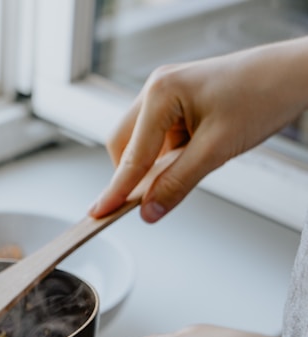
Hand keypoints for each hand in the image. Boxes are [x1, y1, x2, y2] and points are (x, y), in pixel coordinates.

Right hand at [91, 37, 307, 222]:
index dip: (116, 189)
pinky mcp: (177, 104)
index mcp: (161, 93)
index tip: (99, 212)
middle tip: (143, 201)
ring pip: (139, 143)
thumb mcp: (217, 150)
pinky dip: (166, 156)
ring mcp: (165, 95)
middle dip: (132, 175)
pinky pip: (157, 138)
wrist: (296, 74)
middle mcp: (157, 89)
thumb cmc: (263, 95)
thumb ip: (177, 183)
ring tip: (187, 170)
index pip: (131, 155)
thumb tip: (149, 210)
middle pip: (123, 145)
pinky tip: (190, 158)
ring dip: (152, 165)